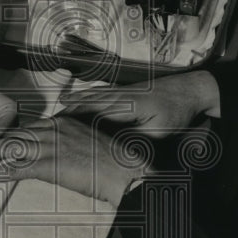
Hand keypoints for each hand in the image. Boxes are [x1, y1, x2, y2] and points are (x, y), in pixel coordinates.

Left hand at [0, 116, 149, 204]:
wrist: (125, 170)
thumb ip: (74, 142)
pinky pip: (15, 168)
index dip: (11, 134)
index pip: (30, 127)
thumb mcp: (91, 142)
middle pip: (15, 134)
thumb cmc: (115, 160)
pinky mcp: (47, 166)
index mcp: (64, 121)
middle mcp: (52, 130)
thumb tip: (66, 152)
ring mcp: (48, 147)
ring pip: (9, 147)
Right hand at [59, 70, 219, 136]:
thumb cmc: (175, 112)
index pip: (90, 111)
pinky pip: (99, 94)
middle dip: (67, 111)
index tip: (56, 127)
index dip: (71, 119)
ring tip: (57, 112)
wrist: (189, 91)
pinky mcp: (126, 92)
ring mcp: (121, 91)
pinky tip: (78, 101)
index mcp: (123, 105)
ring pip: (91, 96)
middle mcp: (119, 95)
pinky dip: (85, 98)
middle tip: (48, 122)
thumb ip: (134, 138)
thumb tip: (114, 146)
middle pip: (86, 101)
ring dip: (74, 103)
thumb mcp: (157, 132)